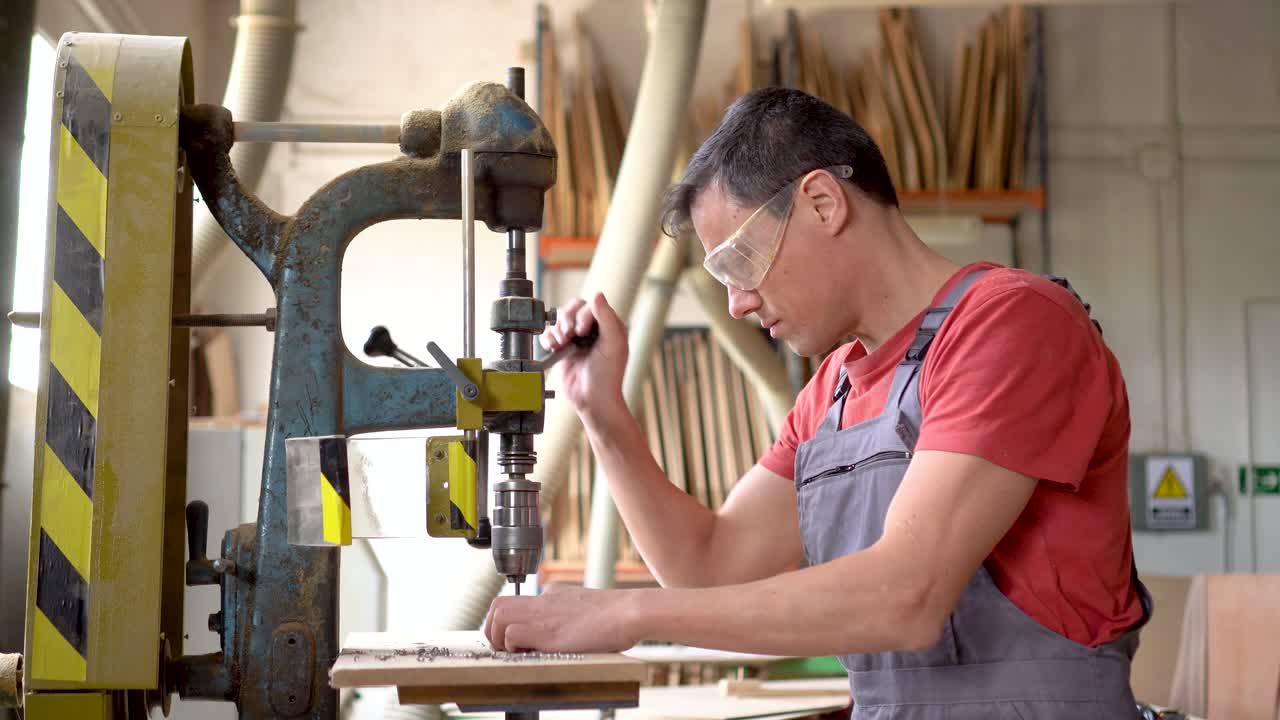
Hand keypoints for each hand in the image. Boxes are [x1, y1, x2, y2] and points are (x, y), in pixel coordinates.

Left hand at [484, 585, 641, 652]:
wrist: (628, 612)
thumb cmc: (614, 615)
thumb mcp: (583, 605)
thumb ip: (565, 610)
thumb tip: (561, 625)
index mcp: (551, 594)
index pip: (512, 602)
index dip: (505, 621)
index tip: (513, 639)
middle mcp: (542, 600)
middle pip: (497, 604)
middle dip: (493, 628)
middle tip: (504, 646)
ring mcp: (544, 615)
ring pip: (499, 616)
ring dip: (499, 637)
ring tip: (514, 651)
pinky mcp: (548, 633)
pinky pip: (512, 634)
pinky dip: (513, 646)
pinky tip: (528, 653)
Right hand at [542, 292, 627, 419]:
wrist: (592, 400)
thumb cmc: (607, 376)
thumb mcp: (613, 344)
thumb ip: (607, 318)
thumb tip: (597, 294)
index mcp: (608, 325)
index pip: (590, 306)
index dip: (583, 316)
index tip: (583, 332)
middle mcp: (592, 329)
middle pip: (572, 308)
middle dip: (567, 320)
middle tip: (570, 336)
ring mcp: (576, 338)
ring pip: (559, 318)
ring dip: (557, 329)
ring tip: (562, 344)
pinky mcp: (562, 348)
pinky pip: (549, 333)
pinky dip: (548, 338)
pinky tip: (554, 348)